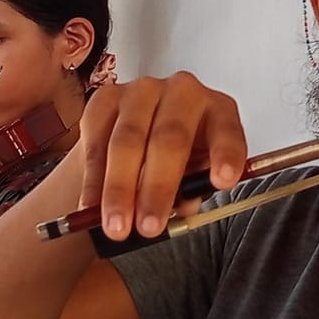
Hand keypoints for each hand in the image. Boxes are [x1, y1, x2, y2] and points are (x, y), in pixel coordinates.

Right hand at [77, 73, 248, 239]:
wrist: (134, 142)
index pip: (227, 131)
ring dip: (119, 189)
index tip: (222, 182)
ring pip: (127, 141)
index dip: (225, 155)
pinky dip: (94, 180)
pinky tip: (91, 206)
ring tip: (117, 226)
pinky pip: (97, 141)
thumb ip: (190, 192)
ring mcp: (142, 91)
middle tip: (149, 227)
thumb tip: (178, 209)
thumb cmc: (175, 163)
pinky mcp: (105, 98)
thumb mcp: (194, 178)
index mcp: (218, 111)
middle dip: (157, 189)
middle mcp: (183, 92)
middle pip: (169, 139)